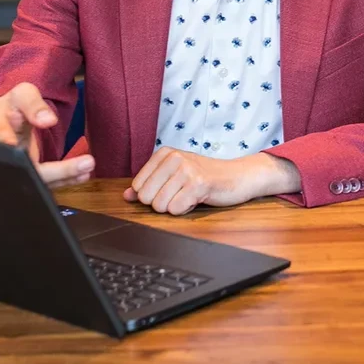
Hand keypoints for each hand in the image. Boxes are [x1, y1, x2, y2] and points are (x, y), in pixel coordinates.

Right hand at [0, 82, 94, 188]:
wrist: (8, 118)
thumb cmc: (14, 105)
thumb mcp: (23, 95)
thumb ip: (34, 105)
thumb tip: (48, 120)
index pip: (2, 139)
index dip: (11, 145)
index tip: (22, 146)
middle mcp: (4, 153)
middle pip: (26, 168)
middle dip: (55, 170)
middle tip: (86, 162)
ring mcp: (17, 166)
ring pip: (38, 178)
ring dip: (64, 176)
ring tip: (87, 168)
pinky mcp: (30, 172)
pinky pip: (47, 180)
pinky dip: (66, 179)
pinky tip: (83, 174)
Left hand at [123, 147, 299, 214]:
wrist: (237, 176)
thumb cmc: (204, 177)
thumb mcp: (174, 176)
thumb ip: (148, 184)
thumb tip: (126, 196)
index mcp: (165, 153)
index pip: (137, 186)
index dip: (153, 195)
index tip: (172, 187)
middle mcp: (174, 158)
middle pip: (146, 198)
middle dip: (163, 203)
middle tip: (181, 193)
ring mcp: (187, 169)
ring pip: (159, 206)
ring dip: (175, 206)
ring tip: (191, 195)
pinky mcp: (199, 184)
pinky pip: (175, 210)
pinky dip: (186, 210)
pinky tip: (198, 199)